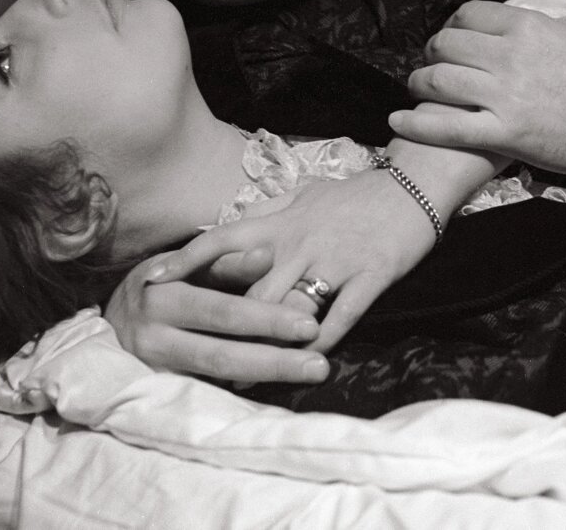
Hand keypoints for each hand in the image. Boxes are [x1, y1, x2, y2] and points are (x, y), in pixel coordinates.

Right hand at [103, 249, 329, 382]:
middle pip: (221, 352)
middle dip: (273, 358)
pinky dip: (244, 392)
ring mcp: (156, 370)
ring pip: (217, 377)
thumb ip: (226, 264)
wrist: (109, 326)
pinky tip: (277, 392)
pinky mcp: (161, 391)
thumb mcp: (185, 266)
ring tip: (309, 373)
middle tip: (319, 361)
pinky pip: (208, 392)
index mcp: (161, 295)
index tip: (310, 324)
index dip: (266, 317)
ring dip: (266, 376)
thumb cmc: (159, 286)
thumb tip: (267, 255)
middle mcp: (155, 337)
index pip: (221, 309)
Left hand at [143, 166, 437, 356]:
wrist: (413, 186)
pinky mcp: (368, 276)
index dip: (186, 259)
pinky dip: (320, 343)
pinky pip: (340, 317)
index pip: (221, 238)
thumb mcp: (306, 197)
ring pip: (290, 309)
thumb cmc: (357, 195)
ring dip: (269, 345)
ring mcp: (334, 260)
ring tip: (246, 378)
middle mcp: (300, 241)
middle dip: (225, 326)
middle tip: (195, 356)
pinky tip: (307, 363)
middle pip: (251, 291)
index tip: (152, 281)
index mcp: (281, 221)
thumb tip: (237, 230)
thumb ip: (272, 217)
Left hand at [389, 0, 565, 231]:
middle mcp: (510, 56)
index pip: (467, 16)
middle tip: (431, 64)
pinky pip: (447, 127)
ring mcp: (505, 96)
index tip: (452, 38)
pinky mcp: (505, 134)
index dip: (453, 26)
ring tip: (418, 90)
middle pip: (445, 46)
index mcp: (526, 24)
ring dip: (420, 84)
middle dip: (432, 53)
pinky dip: (416, 124)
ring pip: (439, 82)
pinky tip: (397, 121)